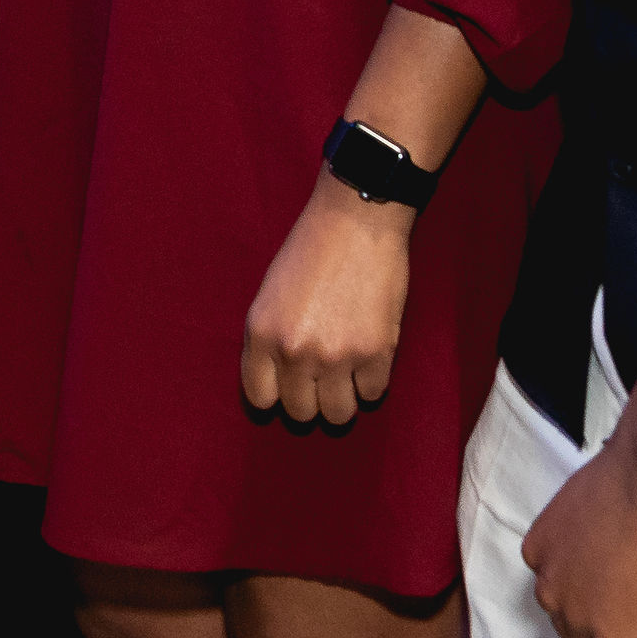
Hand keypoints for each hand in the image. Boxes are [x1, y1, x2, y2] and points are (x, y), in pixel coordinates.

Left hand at [239, 174, 410, 424]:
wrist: (356, 222)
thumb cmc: (309, 252)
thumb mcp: (269, 296)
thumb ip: (270, 341)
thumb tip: (279, 384)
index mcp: (262, 335)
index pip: (260, 399)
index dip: (276, 395)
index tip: (289, 386)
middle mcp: (294, 351)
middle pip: (300, 413)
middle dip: (311, 399)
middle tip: (322, 377)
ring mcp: (337, 356)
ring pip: (338, 415)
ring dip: (343, 398)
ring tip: (346, 373)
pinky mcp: (376, 353)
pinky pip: (373, 394)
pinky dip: (372, 381)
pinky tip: (369, 355)